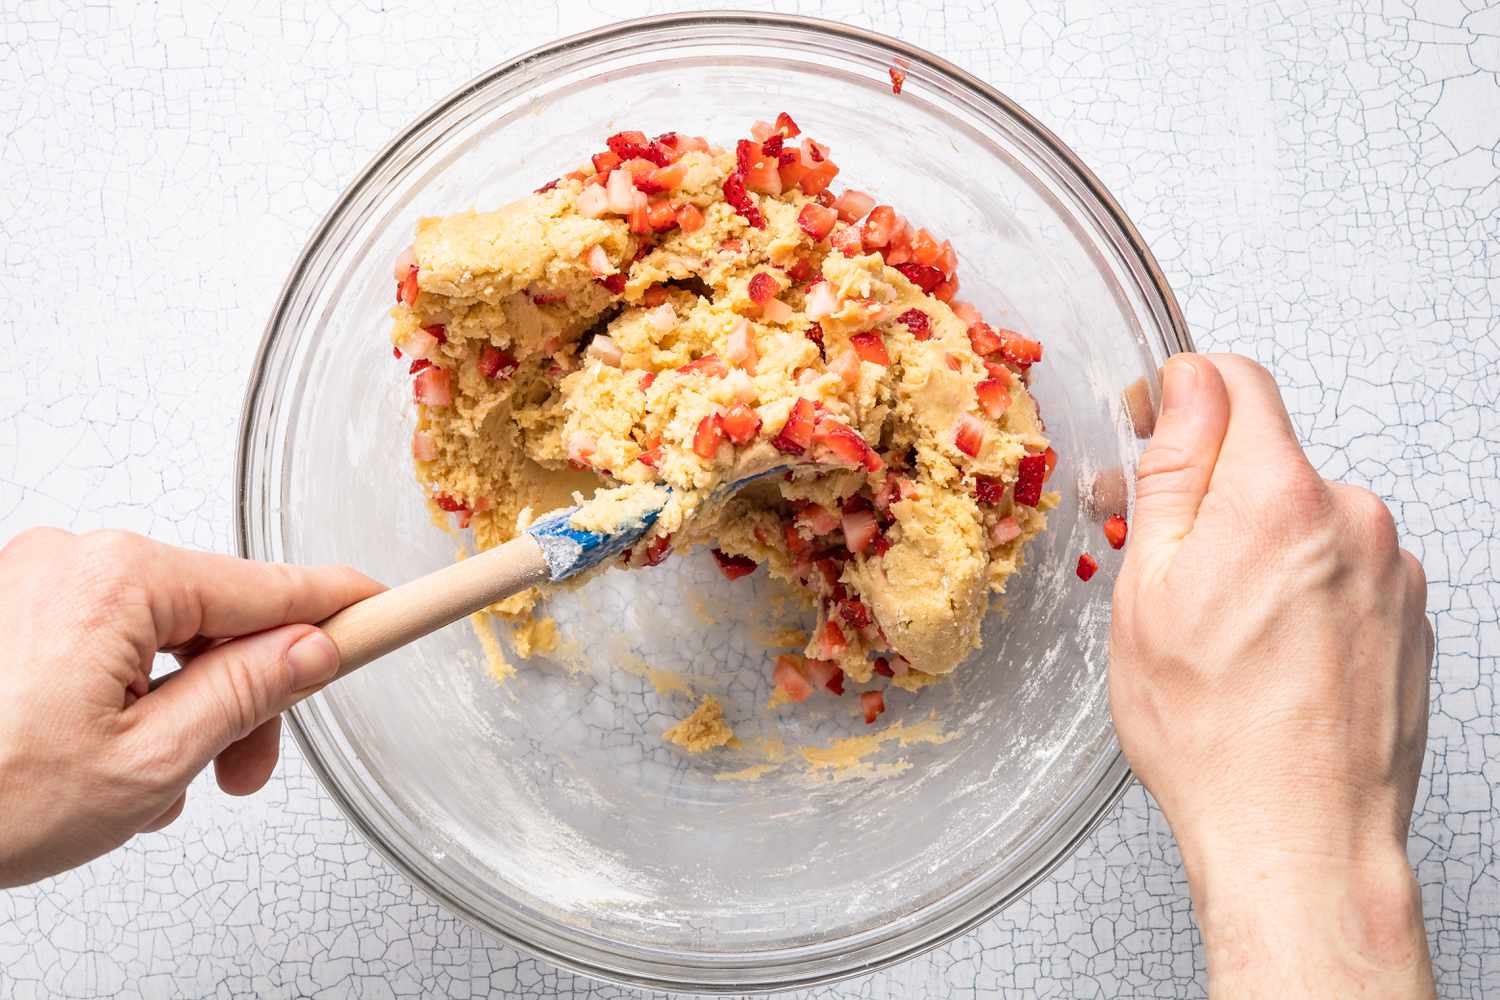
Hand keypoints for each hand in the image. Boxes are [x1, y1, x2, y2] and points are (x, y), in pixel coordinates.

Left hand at [0, 528, 381, 887]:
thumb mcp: (149, 762)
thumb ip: (246, 694)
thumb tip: (311, 650)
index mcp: (118, 580)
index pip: (267, 586)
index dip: (338, 605)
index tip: (387, 604)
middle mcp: (75, 559)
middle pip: (214, 616)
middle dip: (242, 694)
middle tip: (244, 769)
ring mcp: (38, 578)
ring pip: (162, 634)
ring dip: (182, 706)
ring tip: (156, 783)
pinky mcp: (15, 606)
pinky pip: (109, 636)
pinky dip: (130, 692)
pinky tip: (114, 756)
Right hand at [1110, 354, 1434, 995]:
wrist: (1301, 838)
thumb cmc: (1214, 735)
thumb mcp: (1148, 590)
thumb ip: (1172, 471)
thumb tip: (1185, 387)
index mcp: (1278, 498)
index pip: (1236, 382)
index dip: (1180, 396)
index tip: (1151, 428)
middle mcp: (1353, 518)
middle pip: (1267, 459)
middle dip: (1210, 493)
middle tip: (1164, 564)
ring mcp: (1394, 569)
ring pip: (1304, 517)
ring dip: (1260, 545)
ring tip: (1222, 630)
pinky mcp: (1412, 615)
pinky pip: (1343, 567)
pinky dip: (1303, 588)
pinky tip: (1270, 653)